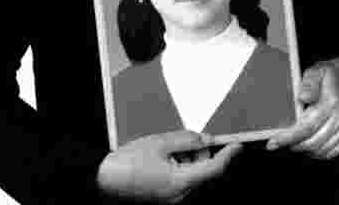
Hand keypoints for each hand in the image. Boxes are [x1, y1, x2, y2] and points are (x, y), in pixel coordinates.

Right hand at [96, 130, 241, 202]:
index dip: (228, 155)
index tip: (237, 144)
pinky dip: (178, 165)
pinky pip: (181, 178)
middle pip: (203, 169)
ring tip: (162, 150)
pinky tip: (159, 159)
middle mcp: (180, 194)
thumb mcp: (160, 143)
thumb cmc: (128, 162)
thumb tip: (205, 139)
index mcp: (180, 182)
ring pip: (192, 172)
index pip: (214, 168)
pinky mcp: (165, 196)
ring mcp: (172, 197)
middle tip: (179, 141)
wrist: (100, 182)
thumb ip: (187, 140)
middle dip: (198, 152)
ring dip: (186, 157)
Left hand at [266, 56, 338, 157]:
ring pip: (321, 150)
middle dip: (293, 144)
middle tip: (281, 141)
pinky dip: (317, 152)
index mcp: (332, 100)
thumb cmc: (333, 74)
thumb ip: (309, 83)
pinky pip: (331, 152)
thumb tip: (303, 97)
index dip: (288, 138)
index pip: (307, 127)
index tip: (272, 143)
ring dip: (304, 149)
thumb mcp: (318, 70)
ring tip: (295, 141)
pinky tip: (309, 143)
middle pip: (312, 142)